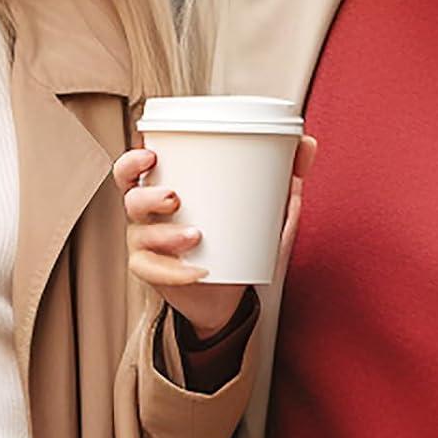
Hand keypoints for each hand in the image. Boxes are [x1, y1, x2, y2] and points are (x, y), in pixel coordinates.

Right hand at [113, 136, 316, 338]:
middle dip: (147, 196)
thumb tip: (307, 143)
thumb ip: (284, 176)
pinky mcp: (155, 276)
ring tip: (196, 235)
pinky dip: (177, 273)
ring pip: (142, 236)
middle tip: (175, 197)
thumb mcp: (263, 209)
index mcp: (162, 189)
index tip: (151, 153)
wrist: (227, 294)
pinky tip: (198, 270)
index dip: (132, 160)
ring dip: (166, 234)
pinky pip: (157, 273)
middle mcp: (147, 217)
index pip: (132, 170)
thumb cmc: (236, 238)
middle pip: (131, 200)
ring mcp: (146, 248)